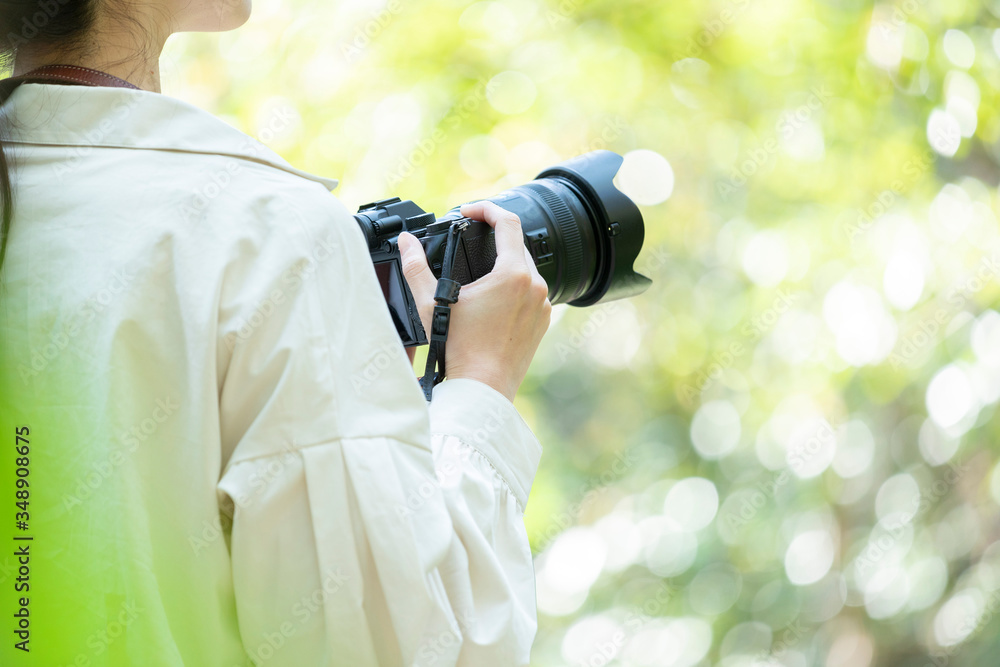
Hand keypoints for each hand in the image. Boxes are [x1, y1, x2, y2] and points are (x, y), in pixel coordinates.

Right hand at [397, 201, 551, 401]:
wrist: (482, 389)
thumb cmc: (460, 350)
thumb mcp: (431, 303)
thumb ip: (416, 267)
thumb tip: (407, 242)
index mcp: (513, 274)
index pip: (508, 222)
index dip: (487, 209)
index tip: (470, 211)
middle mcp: (535, 286)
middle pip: (517, 244)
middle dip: (494, 236)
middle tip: (471, 237)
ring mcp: (543, 305)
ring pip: (526, 269)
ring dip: (505, 262)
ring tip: (480, 269)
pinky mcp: (542, 321)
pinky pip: (531, 292)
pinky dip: (514, 287)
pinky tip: (493, 297)